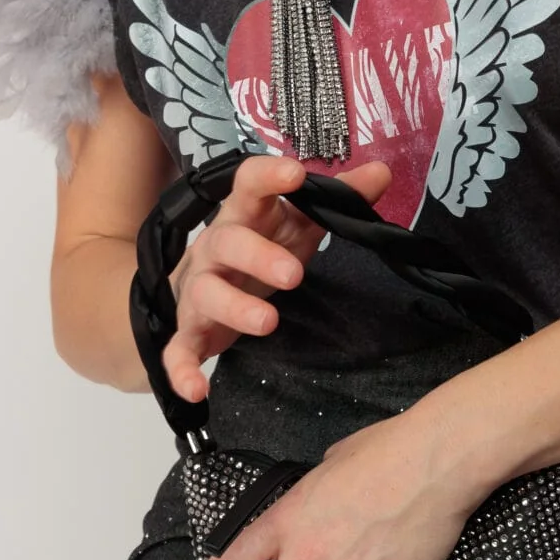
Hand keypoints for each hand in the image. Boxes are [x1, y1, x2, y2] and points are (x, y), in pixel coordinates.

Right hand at [162, 151, 392, 404]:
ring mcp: (199, 290)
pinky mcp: (189, 331)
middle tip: (295, 274)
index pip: (249, 185)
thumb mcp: (298, 224)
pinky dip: (182, 369)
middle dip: (258, 255)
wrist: (198, 288)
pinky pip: (177, 350)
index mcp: (244, 216)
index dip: (268, 175)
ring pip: (206, 292)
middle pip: (227, 241)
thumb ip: (337, 199)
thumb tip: (382, 171)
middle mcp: (215, 249)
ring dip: (234, 308)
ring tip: (268, 323)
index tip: (294, 173)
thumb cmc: (259, 248)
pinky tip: (198, 389)